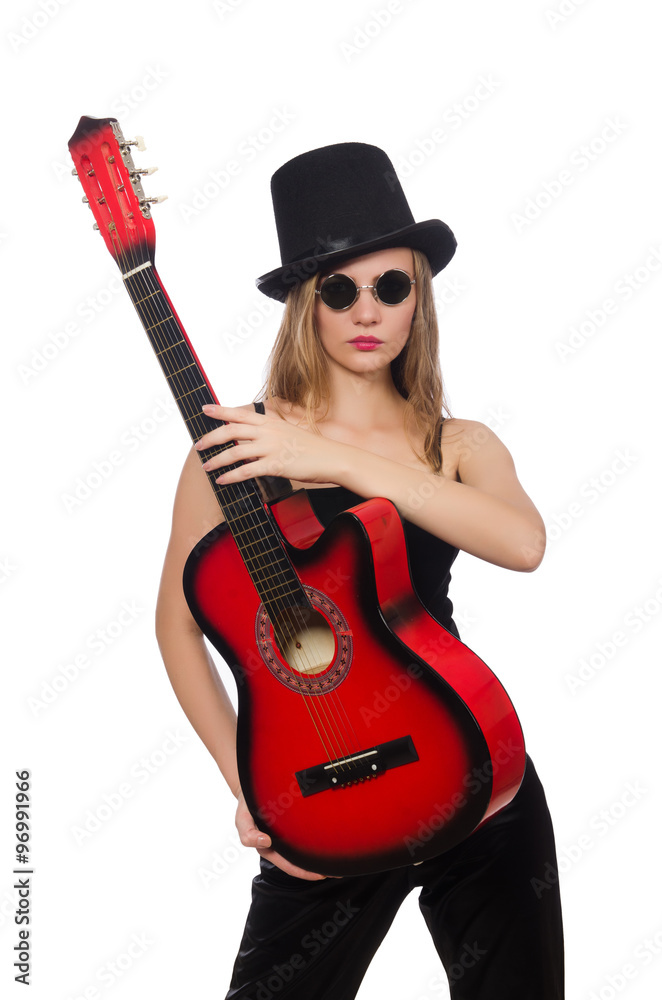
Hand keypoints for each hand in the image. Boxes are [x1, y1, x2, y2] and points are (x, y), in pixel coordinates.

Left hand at [195, 404, 344, 485]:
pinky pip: (246, 471)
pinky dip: (231, 476)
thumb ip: (268, 433)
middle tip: (198, 445)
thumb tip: (250, 439)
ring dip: (217, 459)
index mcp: (271, 422)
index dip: (220, 411)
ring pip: (235, 451)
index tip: (204, 408)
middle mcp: (268, 432)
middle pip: (231, 430)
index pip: (240, 413)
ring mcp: (271, 448)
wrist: (332, 458)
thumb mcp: (288, 432)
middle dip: (211, 438)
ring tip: (206, 466)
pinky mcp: (275, 465)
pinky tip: (222, 480)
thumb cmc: (312, 448)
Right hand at [235, 790, 329, 880]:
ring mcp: (288, 834)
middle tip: (336, 871)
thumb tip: (265, 842)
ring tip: (337, 859)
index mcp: (269, 848)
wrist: (253, 785)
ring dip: (319, 856)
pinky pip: (307, 834)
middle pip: (301, 862)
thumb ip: (247, 833)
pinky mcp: (295, 823)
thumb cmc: (248, 805)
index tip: (321, 874)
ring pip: (305, 850)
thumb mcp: (242, 819)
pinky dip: (318, 838)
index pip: (290, 865)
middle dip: (317, 868)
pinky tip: (329, 838)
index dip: (305, 872)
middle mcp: (280, 844)